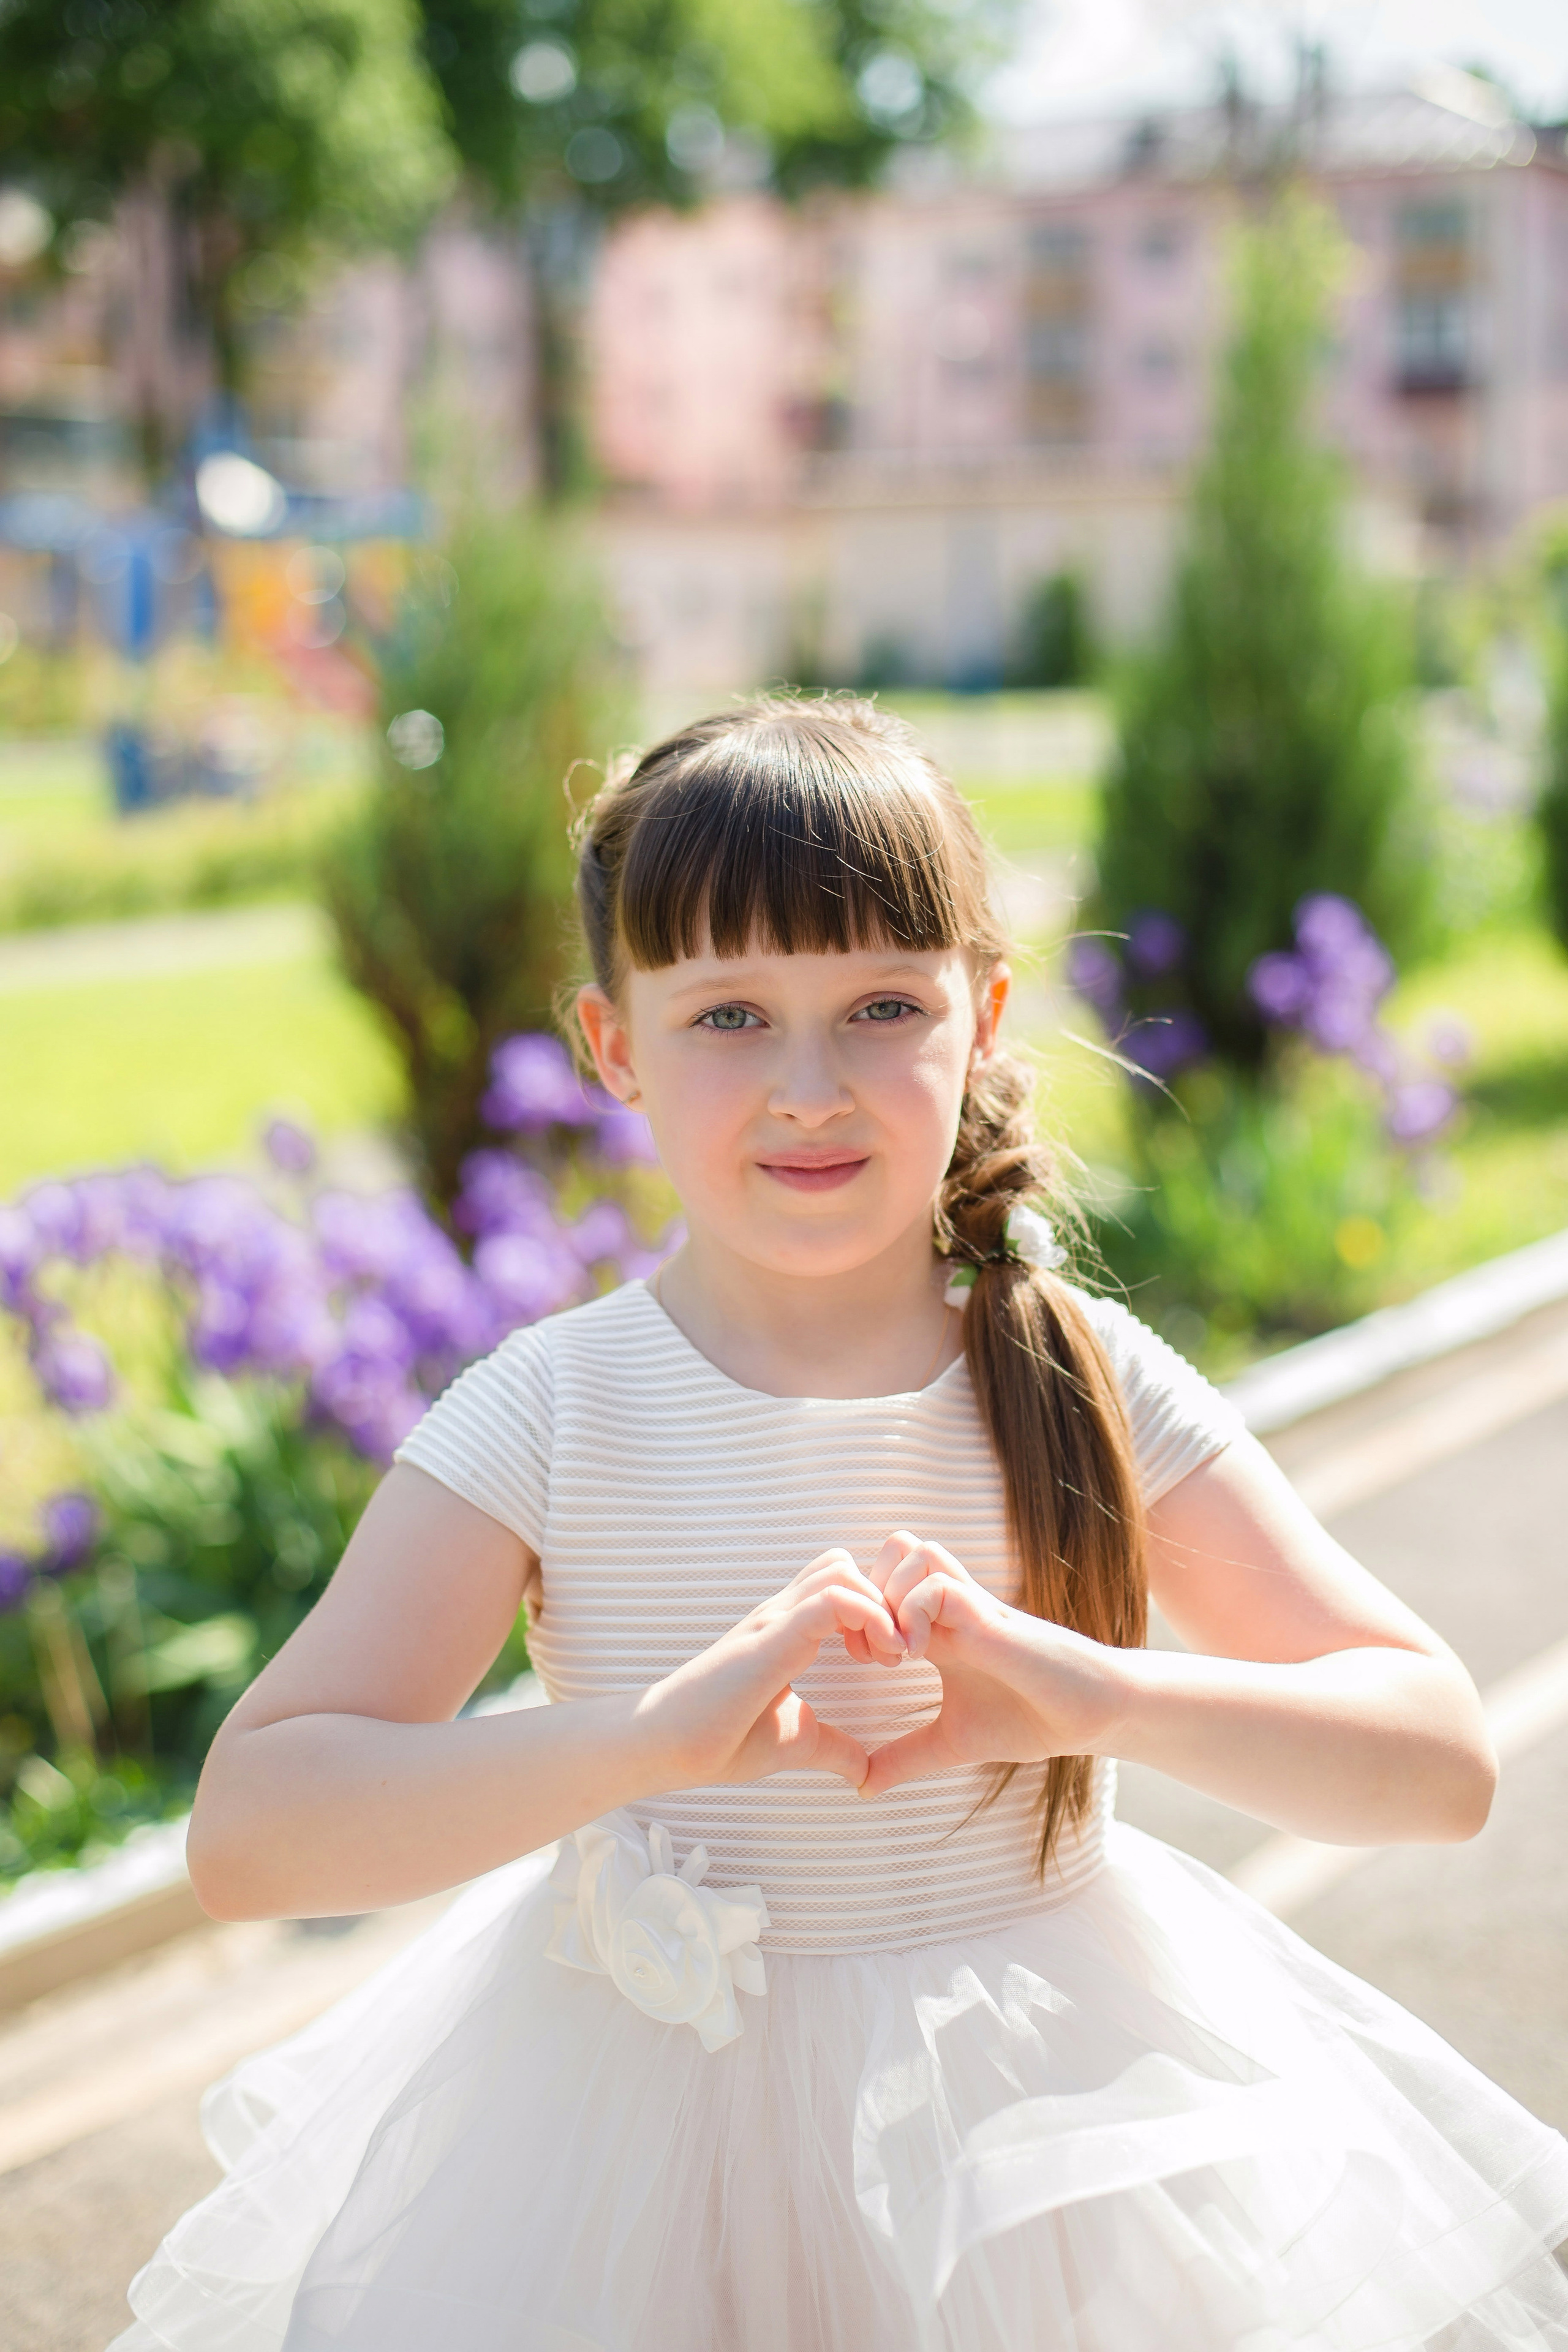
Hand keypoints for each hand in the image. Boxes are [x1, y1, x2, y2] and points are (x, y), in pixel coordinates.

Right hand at [641, 1549, 905, 1791]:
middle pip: (844, 1565)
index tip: (891, 1659)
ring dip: (879, 1607)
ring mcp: (775, 1622)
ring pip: (842, 1572)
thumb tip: (865, 1772)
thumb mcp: (796, 1740)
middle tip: (896, 1653)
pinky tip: (877, 1658)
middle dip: (883, 1601)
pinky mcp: (772, 1637)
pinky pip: (831, 1599)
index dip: (876, 1610)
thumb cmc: (719, 1739)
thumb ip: (833, 1748)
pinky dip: (867, 1616)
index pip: (839, 1585)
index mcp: (787, 1632)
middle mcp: (781, 1616)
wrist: (669, 1749)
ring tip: (890, 1655)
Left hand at [858, 1532, 1128, 1798]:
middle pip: (893, 1550)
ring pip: (913, 1552)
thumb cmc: (1030, 1719)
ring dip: (890, 1598)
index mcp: (938, 1629)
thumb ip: (906, 1758)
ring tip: (897, 1653)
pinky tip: (919, 1656)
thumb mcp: (951, 1741)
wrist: (1092, 1716)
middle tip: (872, 1650)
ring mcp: (971, 1607)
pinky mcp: (991, 1617)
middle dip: (867, 1593)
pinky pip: (938, 1585)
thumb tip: (862, 1787)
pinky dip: (914, 1614)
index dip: (859, 1611)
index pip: (882, 1583)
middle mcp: (950, 1608)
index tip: (862, 1659)